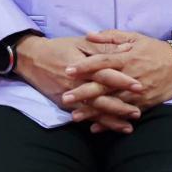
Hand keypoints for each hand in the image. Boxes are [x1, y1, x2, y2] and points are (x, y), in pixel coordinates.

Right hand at [15, 36, 142, 133]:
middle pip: (101, 97)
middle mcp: (77, 83)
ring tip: (128, 126)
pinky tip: (108, 128)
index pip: (105, 74)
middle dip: (120, 106)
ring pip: (93, 110)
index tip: (139, 86)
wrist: (32, 58)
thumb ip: (102, 47)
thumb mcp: (81, 43)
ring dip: (111, 119)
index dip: (122, 80)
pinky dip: (97, 123)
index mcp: (83, 65)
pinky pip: (83, 115)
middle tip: (138, 112)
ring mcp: (70, 95)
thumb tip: (125, 49)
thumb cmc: (59, 47)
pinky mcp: (65, 103)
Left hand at [62, 30, 171, 124]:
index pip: (102, 62)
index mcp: (126, 58)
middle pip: (103, 86)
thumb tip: (89, 35)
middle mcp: (130, 76)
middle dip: (83, 92)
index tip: (68, 69)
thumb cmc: (154, 49)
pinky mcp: (144, 104)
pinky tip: (95, 128)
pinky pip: (124, 114)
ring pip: (111, 103)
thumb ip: (111, 37)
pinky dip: (110, 122)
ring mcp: (137, 92)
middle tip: (65, 97)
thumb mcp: (134, 37)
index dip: (85, 66)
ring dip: (93, 110)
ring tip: (75, 115)